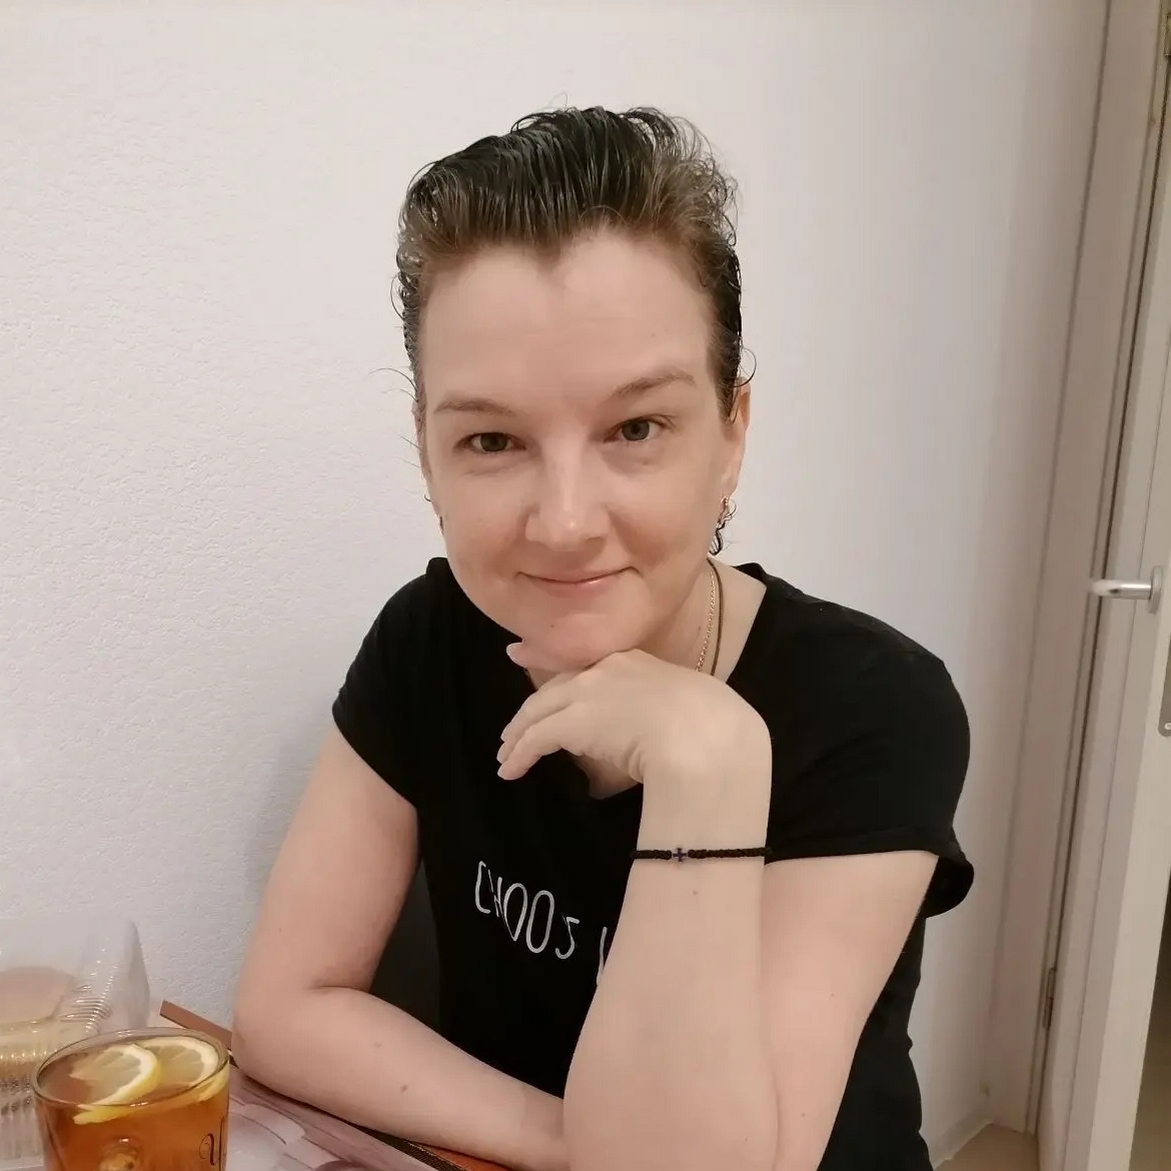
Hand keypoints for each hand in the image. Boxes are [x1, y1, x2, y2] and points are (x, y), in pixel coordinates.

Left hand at [497, 647, 771, 803]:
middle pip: (555, 687)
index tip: (530, 662)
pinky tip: (510, 770)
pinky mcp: (571, 722)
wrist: (704, 737)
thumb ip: (664, 711)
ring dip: (519, 734)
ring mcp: (586, 693)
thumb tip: (661, 732)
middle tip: (512, 724)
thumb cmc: (710, 727)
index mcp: (634, 662)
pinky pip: (535, 738)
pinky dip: (519, 754)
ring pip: (539, 711)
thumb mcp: (687, 706)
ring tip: (507, 754)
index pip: (587, 667)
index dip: (559, 673)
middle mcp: (605, 670)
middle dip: (530, 705)